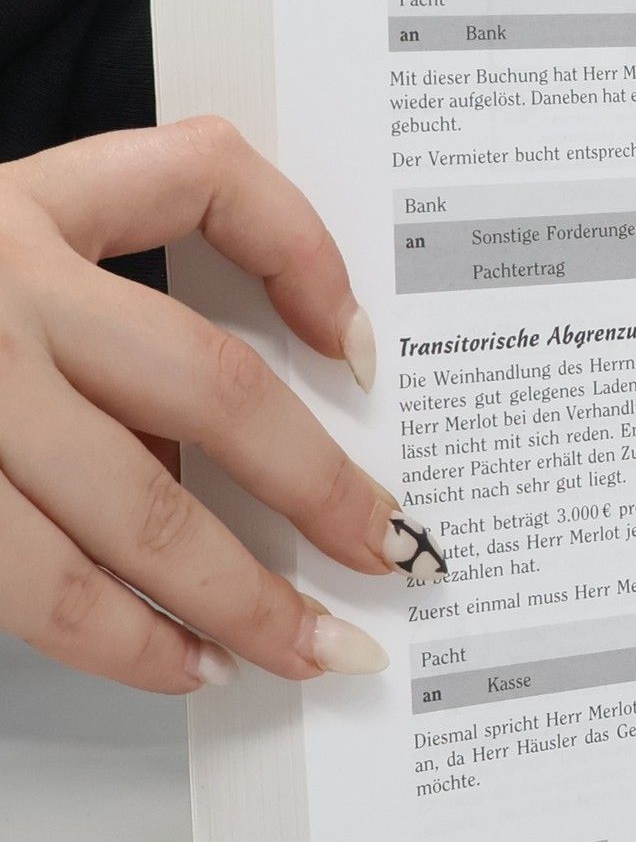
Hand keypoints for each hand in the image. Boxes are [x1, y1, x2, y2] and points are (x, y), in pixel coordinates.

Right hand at [0, 117, 443, 693]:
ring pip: (132, 509)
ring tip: (303, 646)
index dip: (306, 251)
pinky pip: (34, 583)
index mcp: (9, 208)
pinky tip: (173, 663)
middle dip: (320, 484)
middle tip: (391, 549)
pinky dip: (118, 637)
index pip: (203, 178)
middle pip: (210, 388)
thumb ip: (77, 288)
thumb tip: (220, 429)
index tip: (365, 343)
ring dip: (236, 596)